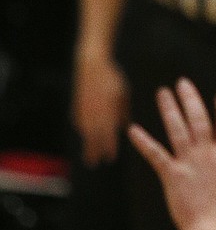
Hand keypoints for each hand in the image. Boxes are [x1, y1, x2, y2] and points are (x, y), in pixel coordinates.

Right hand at [73, 49, 129, 165]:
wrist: (92, 66)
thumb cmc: (112, 79)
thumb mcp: (123, 94)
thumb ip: (122, 112)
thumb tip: (125, 125)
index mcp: (107, 112)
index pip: (108, 135)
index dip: (109, 147)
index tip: (110, 157)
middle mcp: (94, 114)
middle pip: (94, 138)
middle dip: (95, 152)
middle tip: (95, 164)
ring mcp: (83, 112)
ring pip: (85, 132)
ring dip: (87, 144)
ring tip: (89, 157)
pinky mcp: (76, 107)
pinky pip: (79, 123)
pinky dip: (83, 131)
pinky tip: (85, 136)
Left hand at [128, 80, 215, 229]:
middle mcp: (207, 154)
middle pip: (199, 119)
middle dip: (191, 99)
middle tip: (183, 83)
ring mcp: (188, 164)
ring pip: (177, 130)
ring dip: (169, 109)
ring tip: (162, 92)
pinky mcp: (172, 176)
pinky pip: (156, 155)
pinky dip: (144, 142)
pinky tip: (133, 130)